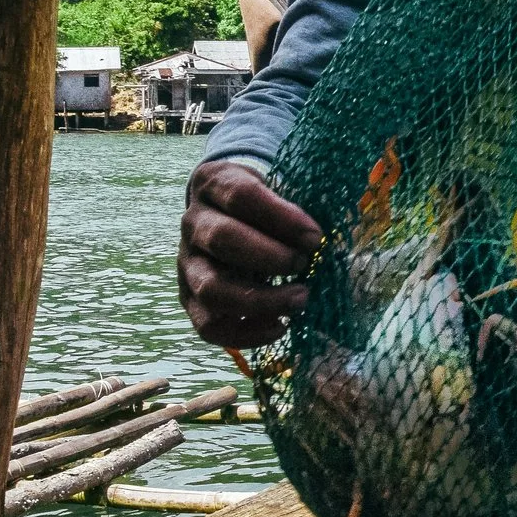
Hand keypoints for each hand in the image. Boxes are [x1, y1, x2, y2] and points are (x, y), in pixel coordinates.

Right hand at [179, 159, 320, 348]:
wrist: (225, 213)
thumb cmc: (264, 203)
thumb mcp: (280, 189)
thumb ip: (300, 208)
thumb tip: (329, 242)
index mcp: (214, 183)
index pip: (241, 195)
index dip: (282, 217)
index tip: (315, 237)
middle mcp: (193, 222)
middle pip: (222, 239)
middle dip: (271, 257)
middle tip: (305, 265)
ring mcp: (187, 263)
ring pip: (212, 288)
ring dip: (261, 300)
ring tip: (300, 300)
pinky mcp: (189, 297)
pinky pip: (208, 325)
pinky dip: (246, 334)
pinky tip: (280, 326)